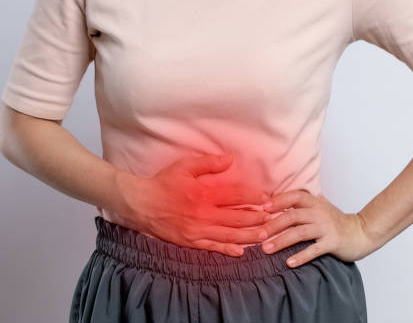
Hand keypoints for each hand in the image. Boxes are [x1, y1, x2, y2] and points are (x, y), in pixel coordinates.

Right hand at [112, 153, 271, 256]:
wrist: (140, 204)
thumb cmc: (163, 183)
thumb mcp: (185, 166)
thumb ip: (209, 163)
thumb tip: (230, 159)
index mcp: (205, 194)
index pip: (236, 197)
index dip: (254, 198)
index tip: (267, 199)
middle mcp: (204, 215)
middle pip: (237, 219)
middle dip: (257, 219)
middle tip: (272, 218)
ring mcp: (197, 231)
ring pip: (229, 236)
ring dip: (248, 236)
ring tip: (264, 235)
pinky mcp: (190, 242)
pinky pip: (212, 248)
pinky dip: (227, 250)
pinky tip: (240, 252)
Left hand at [259, 190, 375, 266]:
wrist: (362, 232)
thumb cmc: (336, 222)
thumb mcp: (320, 207)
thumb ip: (302, 204)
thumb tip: (276, 201)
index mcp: (315, 203)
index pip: (294, 196)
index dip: (278, 201)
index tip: (263, 209)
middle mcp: (319, 213)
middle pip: (292, 216)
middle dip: (273, 225)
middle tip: (258, 234)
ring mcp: (326, 228)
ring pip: (300, 233)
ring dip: (281, 241)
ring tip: (266, 249)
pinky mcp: (333, 243)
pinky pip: (314, 250)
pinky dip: (301, 256)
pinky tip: (289, 263)